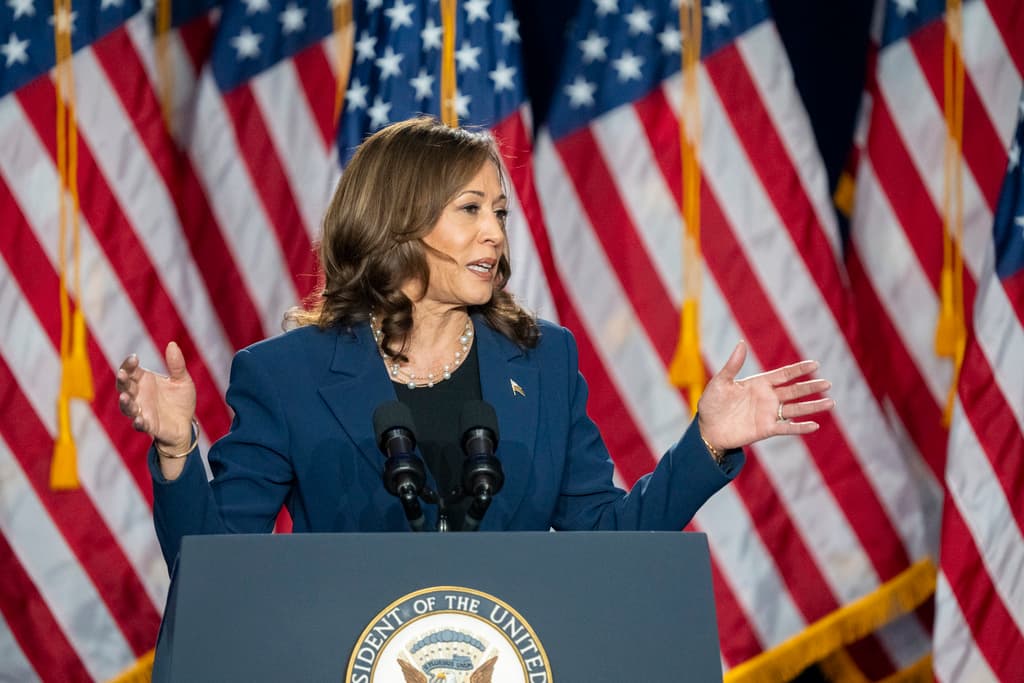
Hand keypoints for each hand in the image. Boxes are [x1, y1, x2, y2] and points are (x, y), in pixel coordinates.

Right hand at [116, 342, 196, 452]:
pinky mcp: (148, 425)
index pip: (130, 370)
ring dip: (125, 402)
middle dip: (122, 380)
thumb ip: (176, 365)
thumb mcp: (182, 380)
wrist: (186, 424)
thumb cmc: (180, 400)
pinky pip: (139, 425)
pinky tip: (139, 420)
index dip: (129, 364)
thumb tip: (172, 344)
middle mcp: (138, 395)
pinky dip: (138, 422)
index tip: (134, 358)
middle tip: (122, 373)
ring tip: (124, 396)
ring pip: (127, 406)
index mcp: (144, 381)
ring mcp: (141, 411)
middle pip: (124, 386)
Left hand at [697, 341, 833, 451]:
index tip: (815, 364)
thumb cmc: (712, 404)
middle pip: (794, 390)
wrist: (707, 429)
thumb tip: (741, 343)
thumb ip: (733, 365)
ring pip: (795, 408)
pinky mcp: (766, 429)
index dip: (799, 369)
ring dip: (812, 406)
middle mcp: (768, 397)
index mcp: (759, 383)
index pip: (784, 374)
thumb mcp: (720, 382)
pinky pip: (787, 427)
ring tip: (830, 402)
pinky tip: (815, 425)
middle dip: (811, 387)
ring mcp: (769, 414)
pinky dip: (800, 427)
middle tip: (828, 383)